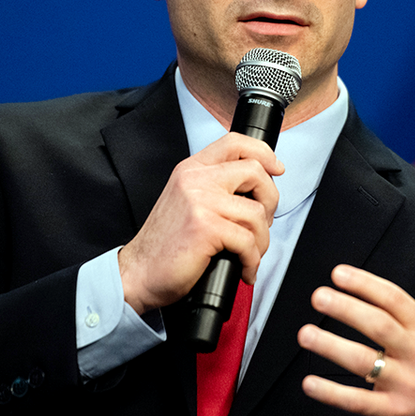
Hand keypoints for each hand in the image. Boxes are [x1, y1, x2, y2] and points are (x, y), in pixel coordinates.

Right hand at [117, 132, 282, 314]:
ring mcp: (200, 201)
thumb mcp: (186, 201)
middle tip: (262, 223)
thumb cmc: (165, 245)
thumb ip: (213, 188)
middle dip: (270, 200)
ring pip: (256, 213)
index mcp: (191, 170)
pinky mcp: (206, 227)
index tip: (276, 168)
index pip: (234, 142)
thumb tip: (254, 190)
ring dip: (261, 240)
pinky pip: (248, 241)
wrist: (138, 272)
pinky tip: (243, 268)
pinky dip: (252, 261)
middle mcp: (195, 179)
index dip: (263, 152)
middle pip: (255, 171)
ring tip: (249, 254)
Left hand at [297, 253, 414, 415]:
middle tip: (319, 296)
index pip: (396, 300)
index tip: (339, 274)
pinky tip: (310, 382)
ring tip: (306, 334)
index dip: (367, 285)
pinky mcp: (394, 412)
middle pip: (378, 326)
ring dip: (332, 347)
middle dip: (346, 309)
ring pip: (365, 362)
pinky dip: (333, 393)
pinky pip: (359, 402)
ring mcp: (406, 385)